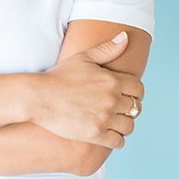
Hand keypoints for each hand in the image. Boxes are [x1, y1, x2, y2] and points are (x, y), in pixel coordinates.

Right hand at [32, 32, 142, 148]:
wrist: (39, 97)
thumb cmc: (59, 75)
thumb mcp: (83, 57)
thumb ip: (107, 49)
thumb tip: (126, 36)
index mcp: (111, 80)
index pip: (139, 89)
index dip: (134, 91)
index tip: (125, 92)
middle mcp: (111, 100)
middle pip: (136, 108)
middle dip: (129, 106)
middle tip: (117, 106)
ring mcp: (104, 118)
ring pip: (129, 126)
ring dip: (123, 123)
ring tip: (113, 119)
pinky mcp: (95, 135)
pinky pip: (119, 142)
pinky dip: (116, 138)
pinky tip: (106, 131)